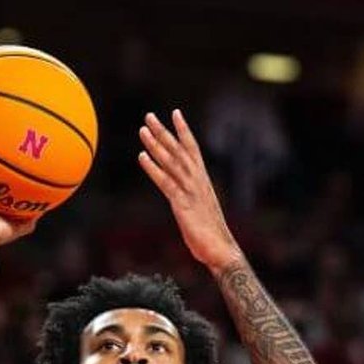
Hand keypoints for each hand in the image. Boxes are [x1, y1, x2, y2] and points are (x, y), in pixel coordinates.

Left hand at [137, 110, 240, 270]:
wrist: (221, 250)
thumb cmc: (212, 235)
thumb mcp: (201, 211)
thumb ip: (192, 199)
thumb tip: (186, 198)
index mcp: (203, 181)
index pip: (193, 149)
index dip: (184, 131)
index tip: (176, 114)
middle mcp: (197, 181)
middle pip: (179, 151)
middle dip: (164, 132)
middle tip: (149, 115)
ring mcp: (190, 191)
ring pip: (171, 162)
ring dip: (156, 145)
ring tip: (143, 130)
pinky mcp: (182, 203)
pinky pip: (165, 182)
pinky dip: (153, 168)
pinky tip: (142, 157)